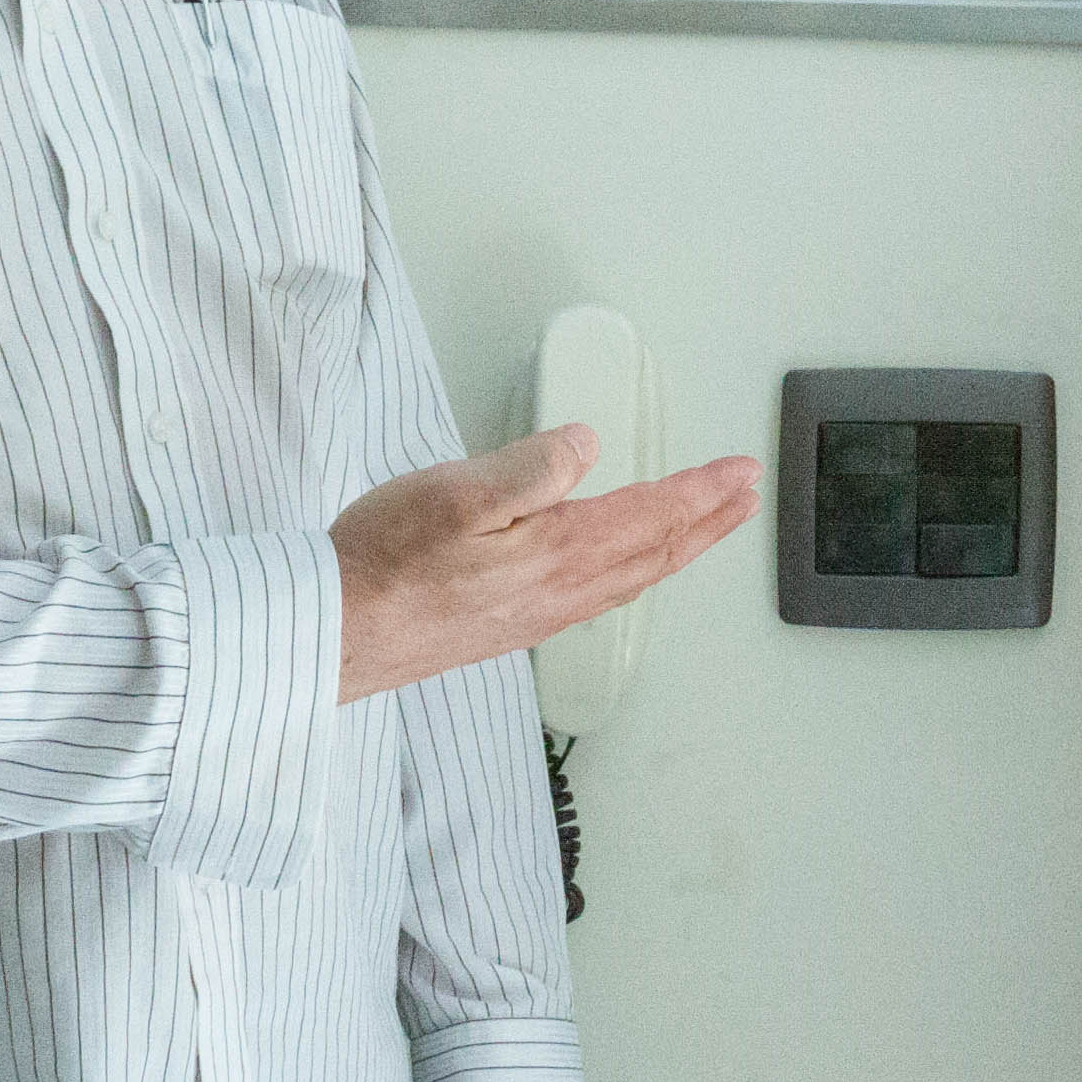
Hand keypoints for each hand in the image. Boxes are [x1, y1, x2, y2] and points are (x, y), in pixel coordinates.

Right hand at [333, 426, 758, 702]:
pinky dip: (636, 572)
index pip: (654, 514)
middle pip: (658, 552)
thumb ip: (535, 468)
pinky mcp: (512, 628)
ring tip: (705, 525)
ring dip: (679, 547)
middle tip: (747, 496)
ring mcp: (540, 616)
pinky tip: (625, 569)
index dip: (703, 490)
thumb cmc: (385, 563)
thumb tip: (587, 446)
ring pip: (633, 578)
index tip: (742, 470)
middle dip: (708, 520)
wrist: (334, 634)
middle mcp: (563, 592)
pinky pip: (601, 596)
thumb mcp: (461, 492)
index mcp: (560, 552)